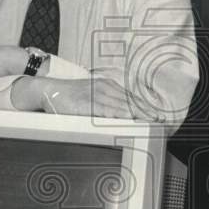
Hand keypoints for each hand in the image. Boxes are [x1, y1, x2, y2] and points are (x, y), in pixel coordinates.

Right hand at [12, 76, 164, 120]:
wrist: (49, 90)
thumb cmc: (70, 96)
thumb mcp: (92, 95)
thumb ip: (107, 104)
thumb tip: (123, 114)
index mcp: (107, 86)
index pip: (131, 97)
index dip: (145, 107)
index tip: (157, 115)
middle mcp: (104, 88)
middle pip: (129, 101)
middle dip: (145, 112)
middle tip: (159, 120)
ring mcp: (95, 95)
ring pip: (120, 106)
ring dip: (136, 114)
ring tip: (149, 122)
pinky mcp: (86, 104)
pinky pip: (105, 110)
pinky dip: (118, 116)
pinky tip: (128, 120)